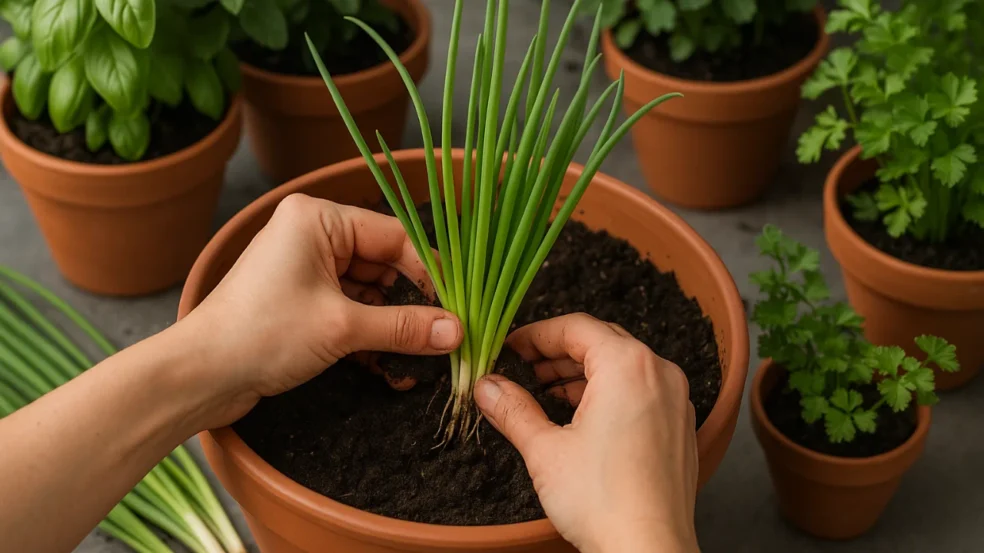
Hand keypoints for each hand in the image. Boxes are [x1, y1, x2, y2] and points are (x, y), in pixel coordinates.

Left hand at [176, 194, 462, 428]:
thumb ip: (404, 327)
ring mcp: (304, 268)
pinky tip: (387, 366)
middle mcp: (312, 234)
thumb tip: (457, 331)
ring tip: (414, 360)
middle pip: (383, 265)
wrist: (199, 376)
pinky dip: (367, 335)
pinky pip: (348, 309)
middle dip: (410, 305)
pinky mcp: (300, 300)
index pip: (394, 236)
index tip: (457, 307)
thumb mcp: (341, 328)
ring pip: (369, 292)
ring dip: (390, 327)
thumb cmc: (260, 334)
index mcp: (318, 218)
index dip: (429, 273)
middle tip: (442, 338)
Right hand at [474, 314, 698, 552]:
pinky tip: (580, 417)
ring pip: (622, 366)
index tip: (509, 348)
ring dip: (581, 374)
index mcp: (628, 365)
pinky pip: (641, 391)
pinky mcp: (679, 426)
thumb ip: (512, 409)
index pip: (575, 327)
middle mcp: (659, 373)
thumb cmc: (604, 501)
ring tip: (544, 394)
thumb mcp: (544, 449)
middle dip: (556, 353)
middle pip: (601, 341)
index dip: (536, 335)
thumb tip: (487, 387)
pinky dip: (608, 393)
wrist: (649, 551)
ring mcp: (675, 400)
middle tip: (521, 369)